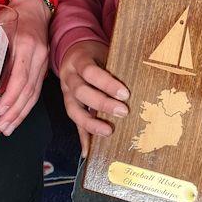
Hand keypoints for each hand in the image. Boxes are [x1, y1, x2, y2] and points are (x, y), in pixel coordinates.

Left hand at [0, 0, 50, 135]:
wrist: (33, 8)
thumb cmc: (11, 16)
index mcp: (26, 44)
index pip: (21, 75)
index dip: (12, 95)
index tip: (2, 109)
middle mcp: (38, 55)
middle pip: (29, 89)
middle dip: (16, 111)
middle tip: (3, 126)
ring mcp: (43, 61)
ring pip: (34, 93)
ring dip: (22, 113)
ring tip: (9, 127)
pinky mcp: (44, 66)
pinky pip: (36, 90)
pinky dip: (27, 105)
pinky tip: (18, 115)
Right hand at [58, 40, 129, 157]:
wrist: (74, 51)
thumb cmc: (94, 53)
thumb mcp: (102, 52)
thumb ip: (112, 66)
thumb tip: (136, 80)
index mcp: (79, 60)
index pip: (91, 71)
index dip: (107, 83)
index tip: (124, 94)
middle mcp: (69, 76)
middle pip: (81, 91)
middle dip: (102, 103)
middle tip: (123, 111)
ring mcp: (65, 92)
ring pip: (74, 109)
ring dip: (91, 123)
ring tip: (108, 131)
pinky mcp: (68, 104)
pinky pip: (74, 121)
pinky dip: (81, 136)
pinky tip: (88, 150)